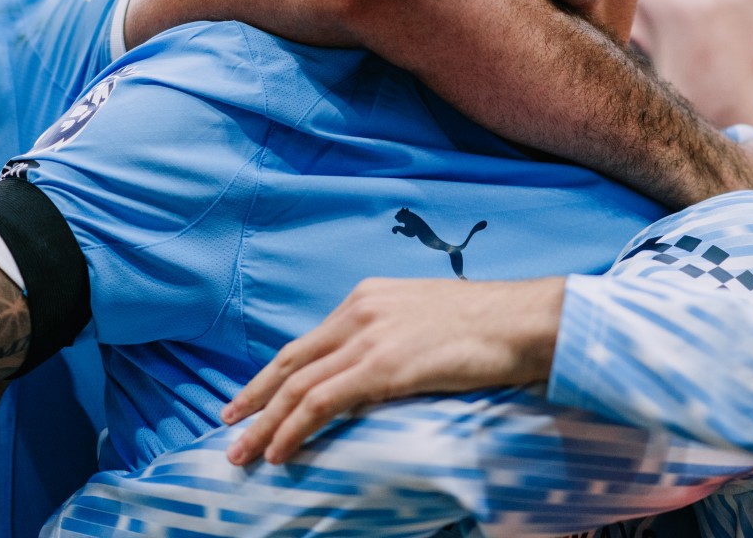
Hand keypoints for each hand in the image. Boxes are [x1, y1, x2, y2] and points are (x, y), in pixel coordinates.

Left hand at [221, 276, 563, 465]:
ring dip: (265, 424)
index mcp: (367, 299)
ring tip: (242, 454)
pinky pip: (323, 401)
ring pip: (298, 386)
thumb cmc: (489, 327)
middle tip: (227, 426)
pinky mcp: (383, 365)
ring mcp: (368, 337)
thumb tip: (378, 372)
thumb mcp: (426, 321)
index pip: (306, 343)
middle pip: (290, 362)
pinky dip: (294, 429)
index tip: (249, 399)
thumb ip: (393, 339)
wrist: (524, 321)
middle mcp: (358, 311)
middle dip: (254, 398)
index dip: (272, 375)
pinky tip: (280, 451)